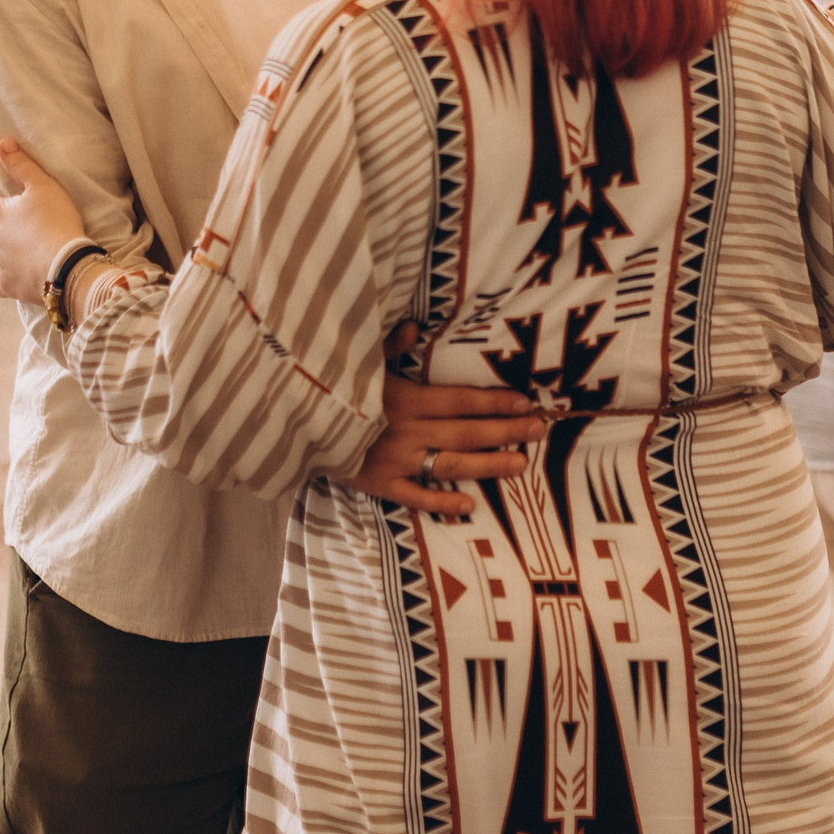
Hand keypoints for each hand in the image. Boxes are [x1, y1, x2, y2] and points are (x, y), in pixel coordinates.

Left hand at [0, 137, 87, 302]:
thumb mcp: (43, 186)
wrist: (67, 266)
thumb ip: (21, 165)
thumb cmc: (56, 221)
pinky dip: (6, 277)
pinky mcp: (7, 286)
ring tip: (21, 250)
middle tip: (12, 226)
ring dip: (2, 252)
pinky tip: (18, 274)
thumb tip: (2, 144)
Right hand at [332, 323, 543, 515]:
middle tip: (539, 430)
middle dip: (505, 430)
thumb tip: (413, 328)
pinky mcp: (380, 484)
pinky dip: (441, 502)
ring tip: (520, 464)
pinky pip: (416, 497)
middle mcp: (407, 430)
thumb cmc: (328, 388)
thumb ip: (388, 346)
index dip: (493, 401)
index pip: (459, 400)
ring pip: (451, 464)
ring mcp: (396, 461)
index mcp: (406, 398)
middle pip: (466, 432)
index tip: (524, 401)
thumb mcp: (356, 361)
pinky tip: (468, 505)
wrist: (293, 424)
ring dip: (488, 465)